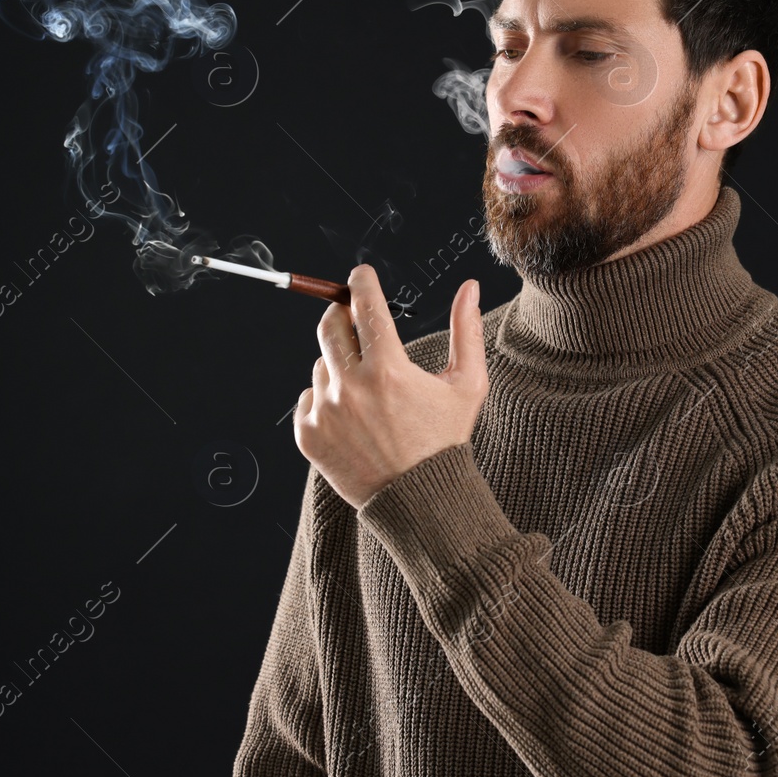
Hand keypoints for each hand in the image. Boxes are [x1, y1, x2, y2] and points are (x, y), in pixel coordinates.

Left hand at [293, 265, 487, 508]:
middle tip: (356, 320)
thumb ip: (467, 331)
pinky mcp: (309, 434)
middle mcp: (351, 388)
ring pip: (321, 363)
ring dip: (339, 363)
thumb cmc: (445, 440)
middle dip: (342, 314)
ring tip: (368, 390)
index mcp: (388, 370)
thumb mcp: (467, 385)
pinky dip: (326, 399)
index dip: (362, 282)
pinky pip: (308, 398)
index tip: (360, 275)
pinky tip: (353, 417)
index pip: (365, 305)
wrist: (419, 501)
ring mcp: (326, 412)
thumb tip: (469, 286)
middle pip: (330, 325)